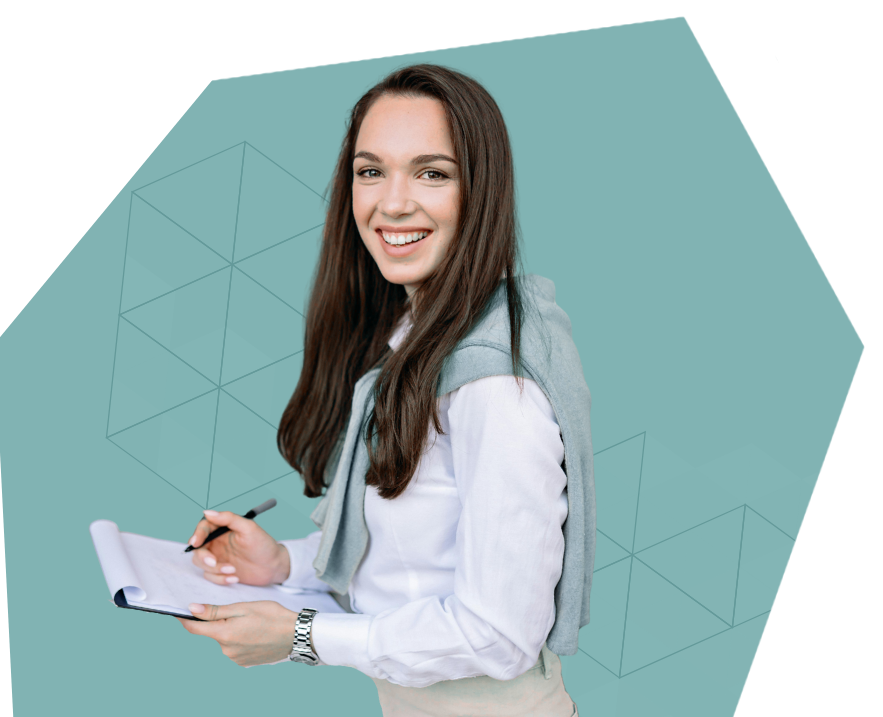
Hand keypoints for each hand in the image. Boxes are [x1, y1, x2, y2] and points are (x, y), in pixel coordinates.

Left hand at [175, 601, 300, 667]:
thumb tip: (192, 609)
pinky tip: (256, 633)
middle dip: (220, 621)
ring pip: (225, 640)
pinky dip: (240, 639)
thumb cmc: (272, 615)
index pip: (194, 628)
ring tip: (253, 622)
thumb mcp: (244, 607)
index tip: (180, 610)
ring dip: (231, 630)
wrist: (295, 635)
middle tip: (240, 611)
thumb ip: (216, 610)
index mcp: (224, 634)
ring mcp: (235, 659)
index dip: (185, 618)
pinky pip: (235, 648)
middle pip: (212, 632)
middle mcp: (226, 650)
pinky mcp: (244, 663)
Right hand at [188, 510, 290, 586]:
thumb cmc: (264, 545)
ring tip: (233, 570)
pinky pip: (210, 576)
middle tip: (213, 561)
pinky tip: (235, 578)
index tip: (196, 542)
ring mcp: (218, 557)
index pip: (204, 528)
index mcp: (222, 529)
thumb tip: (207, 513)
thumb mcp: (249, 528)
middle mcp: (217, 542)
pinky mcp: (220, 571)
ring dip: (214, 569)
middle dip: (203, 556)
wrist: (273, 566)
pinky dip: (220, 579)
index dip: (197, 534)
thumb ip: (229, 518)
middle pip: (198, 548)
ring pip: (201, 564)